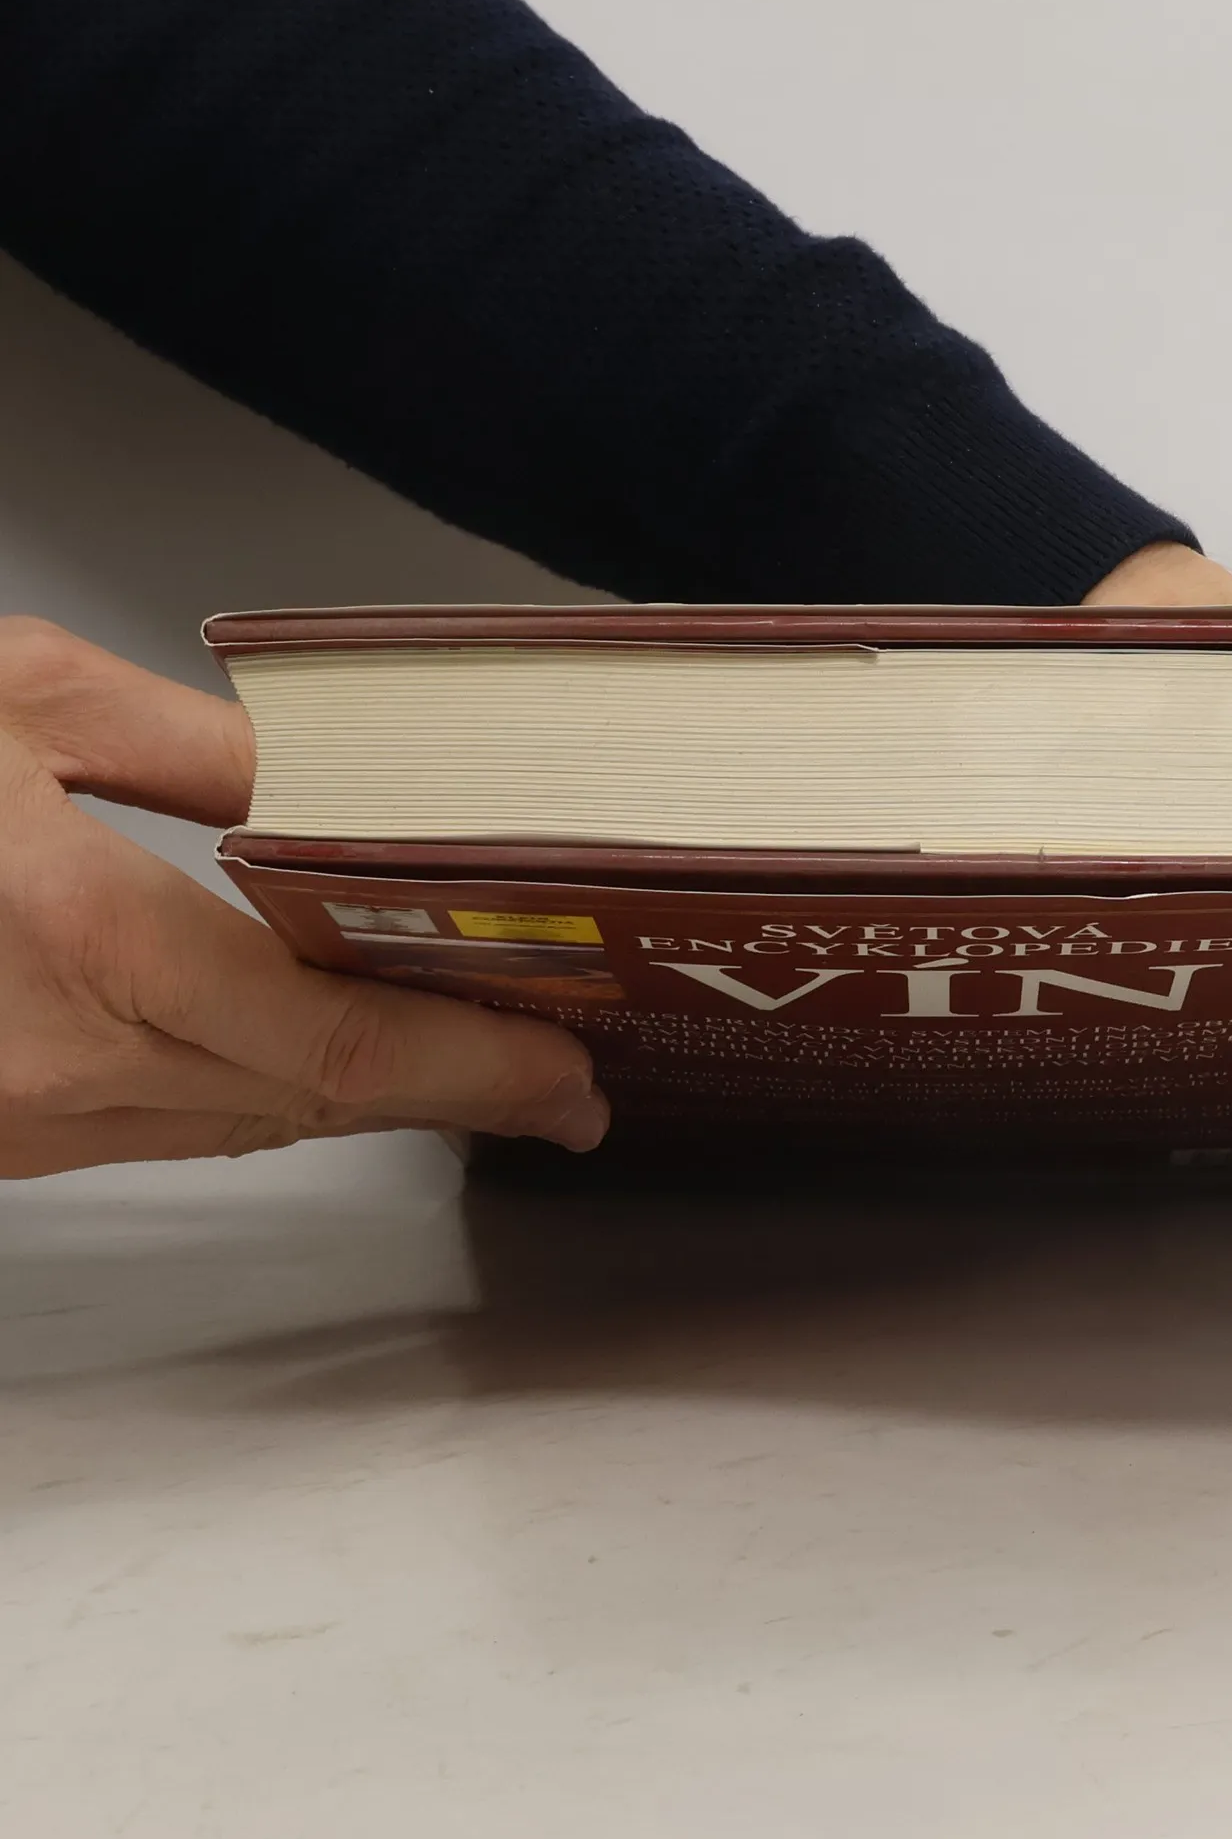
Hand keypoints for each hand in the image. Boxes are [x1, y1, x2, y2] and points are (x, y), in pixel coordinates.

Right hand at [0, 618, 608, 1177]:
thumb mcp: (23, 703)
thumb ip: (198, 745)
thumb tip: (336, 783)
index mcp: (85, 932)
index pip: (344, 1037)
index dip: (479, 1063)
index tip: (568, 1068)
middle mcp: (65, 1057)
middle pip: (321, 1097)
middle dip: (459, 1088)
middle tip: (562, 1083)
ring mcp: (29, 1117)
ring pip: (255, 1124)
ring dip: (378, 1098)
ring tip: (482, 1070)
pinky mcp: (6, 1135)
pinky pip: (178, 1126)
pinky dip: (278, 1095)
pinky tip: (340, 1067)